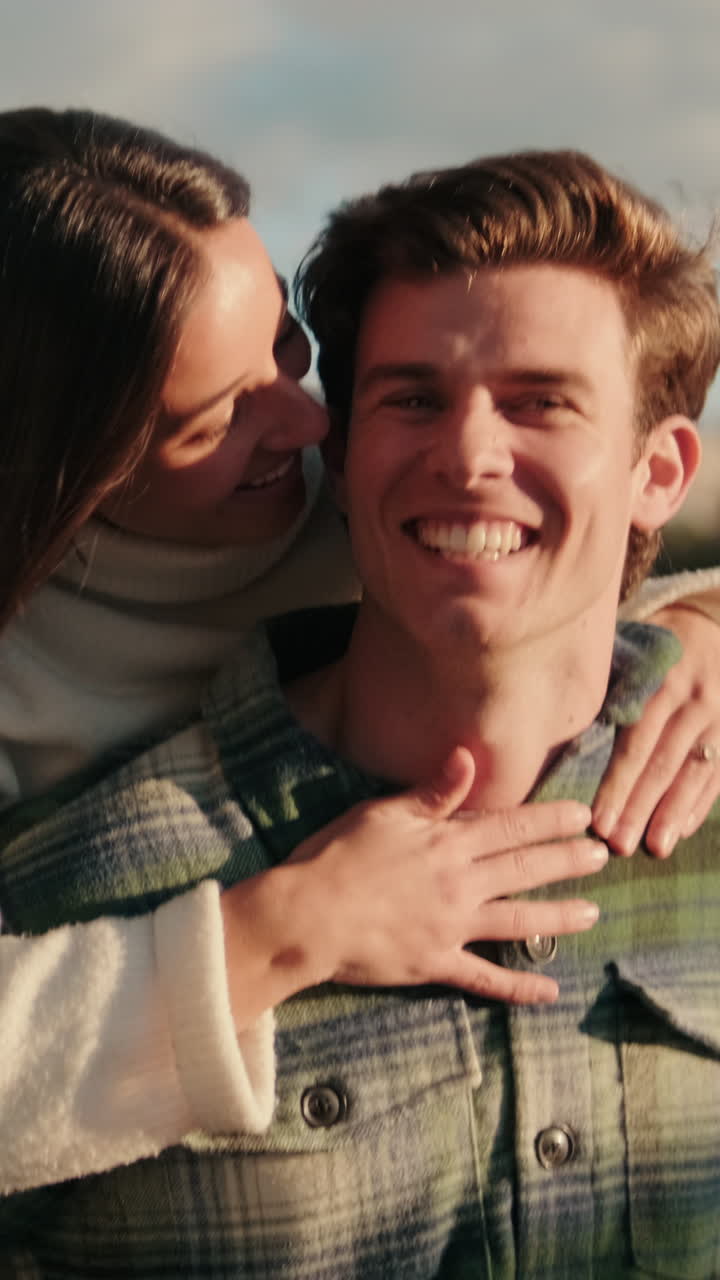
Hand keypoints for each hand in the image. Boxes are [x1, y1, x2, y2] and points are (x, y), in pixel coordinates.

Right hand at [280, 746, 605, 1004]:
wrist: (306, 915)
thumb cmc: (337, 856)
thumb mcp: (383, 813)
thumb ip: (432, 793)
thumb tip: (468, 758)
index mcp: (448, 842)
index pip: (512, 826)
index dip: (550, 820)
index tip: (583, 814)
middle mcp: (460, 883)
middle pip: (526, 869)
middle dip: (568, 860)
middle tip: (604, 855)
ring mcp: (452, 927)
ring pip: (519, 921)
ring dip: (559, 916)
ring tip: (593, 913)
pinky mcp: (436, 963)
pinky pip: (486, 979)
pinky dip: (519, 988)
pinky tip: (549, 992)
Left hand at [593, 604, 719, 856]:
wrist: (717, 622)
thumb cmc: (657, 642)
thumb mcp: (633, 650)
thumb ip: (609, 689)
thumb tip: (559, 730)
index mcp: (661, 681)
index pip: (636, 741)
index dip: (618, 783)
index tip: (598, 818)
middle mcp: (694, 701)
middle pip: (663, 763)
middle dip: (640, 808)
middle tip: (617, 845)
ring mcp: (719, 718)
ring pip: (694, 772)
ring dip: (673, 814)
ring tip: (655, 848)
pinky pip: (718, 775)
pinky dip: (701, 804)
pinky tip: (681, 831)